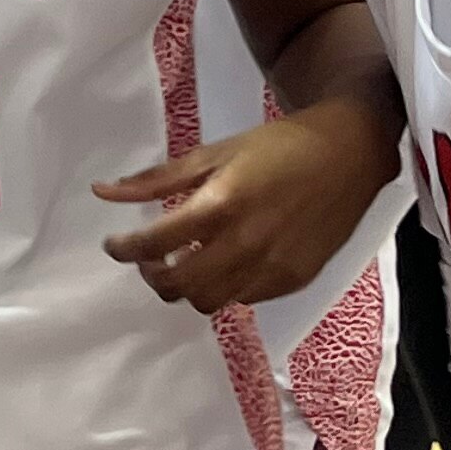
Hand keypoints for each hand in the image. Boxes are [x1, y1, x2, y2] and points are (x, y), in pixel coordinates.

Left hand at [96, 98, 396, 311]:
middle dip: (152, 276)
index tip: (114, 245)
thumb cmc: (276, 147)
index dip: (124, 250)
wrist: (347, 155)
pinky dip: (223, 287)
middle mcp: (245, 243)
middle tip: (148, 259)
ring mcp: (272, 268)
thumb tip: (102, 193)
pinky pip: (244, 299)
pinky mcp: (293, 280)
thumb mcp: (214, 153)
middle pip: (179, 286)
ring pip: (209, 302)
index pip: (156, 244)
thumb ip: (157, 179)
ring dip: (187, 287)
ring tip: (184, 262)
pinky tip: (224, 262)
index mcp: (221, 204)